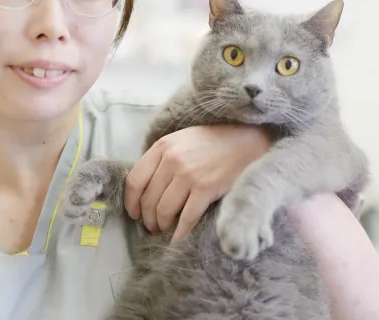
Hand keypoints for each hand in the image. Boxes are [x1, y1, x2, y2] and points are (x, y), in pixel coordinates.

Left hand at [123, 124, 269, 242]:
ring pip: (164, 211)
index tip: (135, 214)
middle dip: (148, 219)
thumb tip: (146, 189)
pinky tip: (178, 238)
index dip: (131, 202)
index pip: (134, 180)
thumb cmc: (214, 143)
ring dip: (162, 226)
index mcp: (163, 146)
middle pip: (148, 199)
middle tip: (153, 226)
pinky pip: (186, 218)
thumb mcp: (182, 140)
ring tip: (166, 229)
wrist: (247, 140)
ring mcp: (189, 174)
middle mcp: (172, 159)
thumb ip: (163, 158)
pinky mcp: (207, 188)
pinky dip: (180, 233)